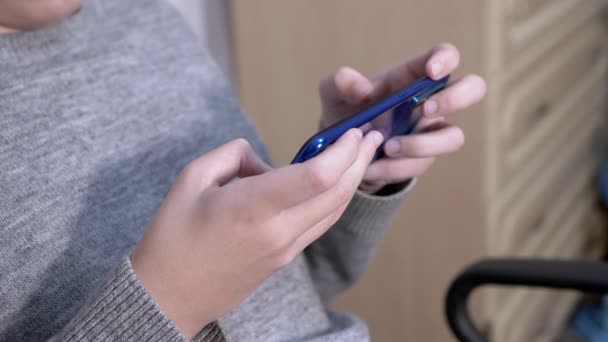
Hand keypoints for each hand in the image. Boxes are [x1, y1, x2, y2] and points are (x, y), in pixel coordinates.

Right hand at [131, 129, 382, 338]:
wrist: (168, 296)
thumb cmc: (172, 237)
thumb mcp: (192, 179)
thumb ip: (233, 156)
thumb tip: (263, 162)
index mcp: (252, 208)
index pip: (316, 177)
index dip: (342, 151)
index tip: (351, 132)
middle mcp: (277, 232)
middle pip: (337, 193)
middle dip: (359, 161)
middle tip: (371, 136)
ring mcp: (284, 250)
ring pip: (334, 211)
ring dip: (353, 181)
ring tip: (361, 155)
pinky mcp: (284, 259)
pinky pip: (319, 225)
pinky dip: (335, 200)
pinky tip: (336, 183)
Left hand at [319, 43, 485, 192]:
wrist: (340, 150)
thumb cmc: (344, 110)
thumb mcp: (332, 92)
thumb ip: (341, 81)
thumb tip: (364, 89)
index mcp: (413, 75)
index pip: (445, 56)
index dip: (446, 60)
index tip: (431, 71)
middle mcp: (431, 100)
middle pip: (474, 89)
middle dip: (456, 99)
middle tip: (426, 110)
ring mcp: (431, 131)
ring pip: (454, 137)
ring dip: (421, 145)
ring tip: (388, 147)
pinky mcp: (423, 158)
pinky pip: (421, 165)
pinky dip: (395, 168)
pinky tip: (371, 166)